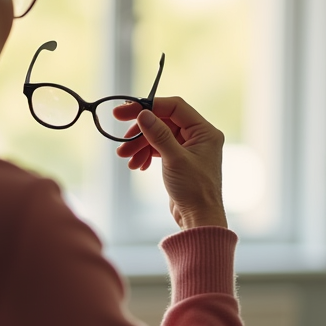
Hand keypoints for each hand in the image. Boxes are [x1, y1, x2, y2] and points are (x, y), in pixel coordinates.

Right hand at [115, 97, 227, 229]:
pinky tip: (136, 165)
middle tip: (121, 137)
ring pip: (158, 136)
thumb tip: (143, 114)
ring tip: (124, 156)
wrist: (198, 219)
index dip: (149, 106)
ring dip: (139, 145)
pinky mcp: (178, 160)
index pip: (174, 107)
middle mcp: (198, 137)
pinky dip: (145, 154)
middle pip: (163, 121)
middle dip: (141, 131)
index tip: (125, 111)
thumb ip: (158, 134)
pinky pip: (158, 149)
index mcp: (204, 131)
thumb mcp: (174, 159)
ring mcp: (188, 148)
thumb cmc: (194, 191)